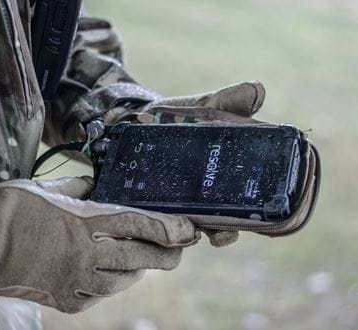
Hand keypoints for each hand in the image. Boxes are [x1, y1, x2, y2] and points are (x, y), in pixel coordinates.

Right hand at [0, 177, 198, 312]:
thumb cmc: (15, 207)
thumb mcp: (55, 189)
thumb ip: (86, 190)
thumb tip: (104, 188)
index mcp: (86, 222)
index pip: (141, 225)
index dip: (171, 229)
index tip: (189, 230)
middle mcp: (85, 255)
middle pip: (141, 258)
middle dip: (168, 254)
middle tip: (179, 247)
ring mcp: (75, 281)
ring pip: (124, 281)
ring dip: (141, 270)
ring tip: (147, 259)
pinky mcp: (65, 299)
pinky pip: (100, 296)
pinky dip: (112, 284)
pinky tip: (114, 275)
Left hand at [65, 80, 265, 246]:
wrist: (144, 119)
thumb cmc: (182, 116)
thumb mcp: (207, 107)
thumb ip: (229, 101)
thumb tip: (258, 91)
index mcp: (228, 174)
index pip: (249, 201)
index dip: (255, 217)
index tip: (252, 222)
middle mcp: (211, 192)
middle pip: (225, 221)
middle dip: (224, 231)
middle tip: (219, 234)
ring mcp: (185, 200)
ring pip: (195, 225)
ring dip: (196, 231)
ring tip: (192, 229)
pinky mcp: (160, 201)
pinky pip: (165, 218)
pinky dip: (167, 222)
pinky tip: (163, 219)